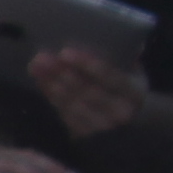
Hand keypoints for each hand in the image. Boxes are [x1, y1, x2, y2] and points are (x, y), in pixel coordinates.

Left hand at [24, 46, 147, 139]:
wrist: (131, 124)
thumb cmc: (128, 90)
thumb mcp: (135, 73)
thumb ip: (127, 57)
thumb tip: (121, 38)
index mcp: (134, 93)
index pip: (110, 77)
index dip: (87, 65)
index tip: (65, 53)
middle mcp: (120, 112)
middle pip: (87, 92)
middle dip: (62, 73)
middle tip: (42, 57)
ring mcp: (102, 126)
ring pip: (72, 104)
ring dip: (52, 84)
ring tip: (37, 67)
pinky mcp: (85, 134)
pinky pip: (64, 114)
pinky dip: (51, 96)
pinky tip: (42, 82)